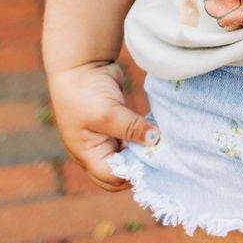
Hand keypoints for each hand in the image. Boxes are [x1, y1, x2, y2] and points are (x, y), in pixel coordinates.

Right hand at [47, 60, 157, 191]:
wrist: (80, 63)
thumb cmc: (84, 92)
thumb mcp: (107, 112)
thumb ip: (131, 128)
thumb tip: (155, 140)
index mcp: (87, 155)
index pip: (112, 178)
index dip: (132, 174)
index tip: (153, 161)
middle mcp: (95, 151)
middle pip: (119, 173)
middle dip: (137, 168)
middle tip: (159, 156)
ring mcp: (105, 138)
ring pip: (127, 156)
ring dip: (142, 152)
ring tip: (162, 144)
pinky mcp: (116, 124)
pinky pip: (131, 139)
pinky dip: (142, 138)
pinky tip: (157, 132)